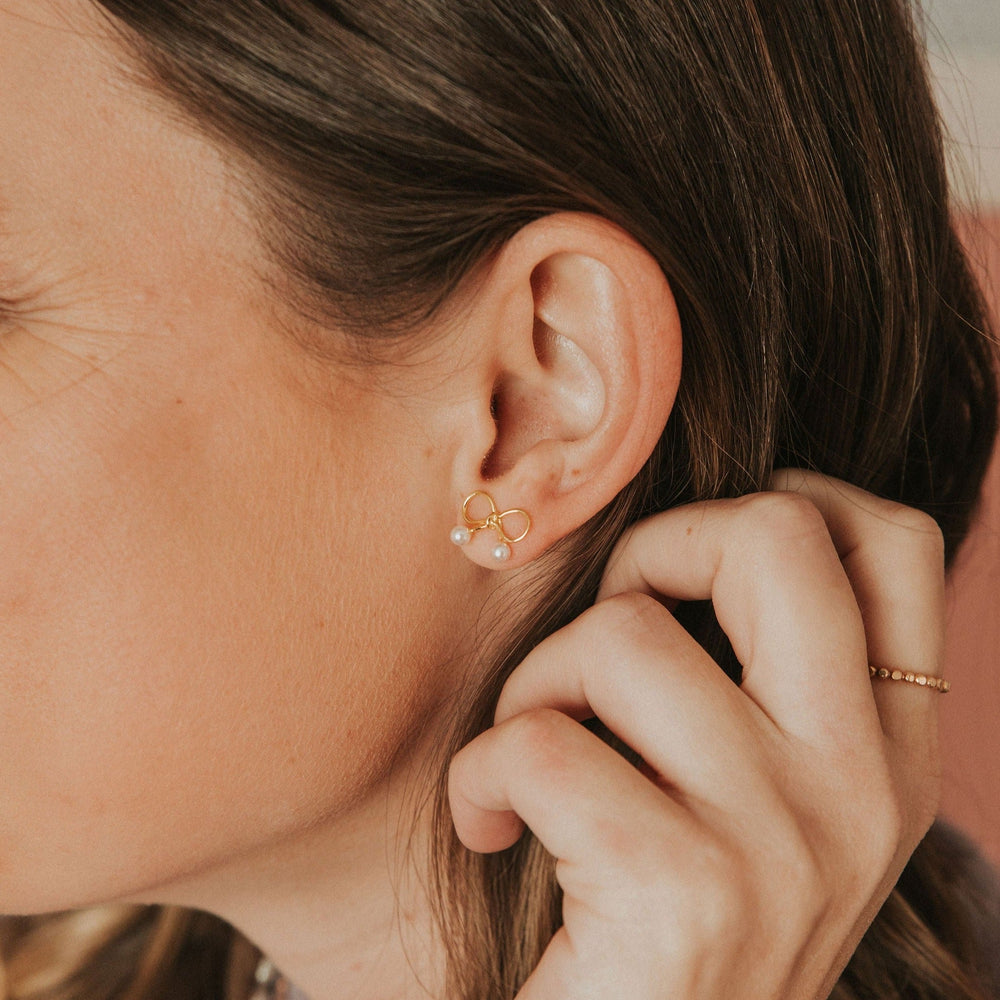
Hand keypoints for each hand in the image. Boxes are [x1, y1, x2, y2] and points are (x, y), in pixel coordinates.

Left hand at [448, 470, 944, 998]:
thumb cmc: (669, 920)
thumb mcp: (760, 803)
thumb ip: (758, 683)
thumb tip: (677, 542)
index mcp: (889, 754)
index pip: (898, 546)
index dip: (787, 505)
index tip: (692, 565)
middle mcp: (862, 788)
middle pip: (774, 538)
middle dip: (651, 552)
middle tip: (605, 636)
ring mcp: (785, 841)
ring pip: (620, 635)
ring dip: (536, 685)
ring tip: (528, 766)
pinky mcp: (684, 896)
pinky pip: (539, 743)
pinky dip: (481, 775)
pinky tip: (491, 829)